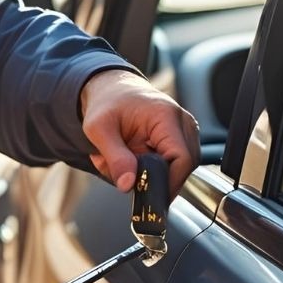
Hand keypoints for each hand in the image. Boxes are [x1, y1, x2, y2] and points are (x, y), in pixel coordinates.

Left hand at [79, 69, 199, 197]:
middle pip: (183, 167)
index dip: (167, 182)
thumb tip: (128, 185)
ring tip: (126, 162)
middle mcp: (182, 123)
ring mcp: (184, 131)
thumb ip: (114, 158)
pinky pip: (172, 165)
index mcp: (165, 115)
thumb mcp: (98, 129)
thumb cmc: (107, 102)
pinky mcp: (179, 140)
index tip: (146, 194)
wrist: (112, 89)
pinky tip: (134, 159)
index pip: (182, 159)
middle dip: (156, 179)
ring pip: (178, 169)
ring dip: (152, 174)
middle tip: (127, 178)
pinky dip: (152, 169)